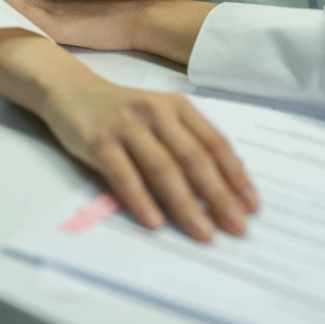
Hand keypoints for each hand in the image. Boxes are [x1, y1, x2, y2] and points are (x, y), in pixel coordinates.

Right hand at [43, 75, 258, 240]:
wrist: (72, 90)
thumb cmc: (124, 111)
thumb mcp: (161, 116)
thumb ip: (189, 141)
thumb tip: (227, 181)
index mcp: (178, 106)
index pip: (214, 142)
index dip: (235, 175)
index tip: (252, 206)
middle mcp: (156, 112)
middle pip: (193, 158)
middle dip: (218, 196)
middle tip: (237, 227)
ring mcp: (127, 125)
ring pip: (162, 168)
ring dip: (185, 204)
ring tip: (203, 233)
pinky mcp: (99, 140)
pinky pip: (124, 174)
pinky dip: (141, 200)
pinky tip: (155, 222)